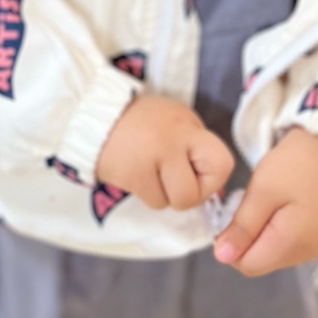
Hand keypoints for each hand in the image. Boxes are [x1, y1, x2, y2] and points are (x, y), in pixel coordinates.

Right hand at [96, 95, 233, 211]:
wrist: (95, 115)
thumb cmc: (143, 120)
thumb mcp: (178, 123)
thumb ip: (197, 151)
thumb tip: (216, 190)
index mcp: (187, 127)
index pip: (222, 164)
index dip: (213, 177)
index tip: (196, 169)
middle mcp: (172, 143)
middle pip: (194, 194)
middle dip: (187, 192)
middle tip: (172, 176)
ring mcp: (150, 161)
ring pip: (173, 202)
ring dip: (165, 193)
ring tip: (151, 170)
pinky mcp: (131, 177)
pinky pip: (153, 202)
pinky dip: (149, 193)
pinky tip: (138, 173)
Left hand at [214, 128, 317, 276]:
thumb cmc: (291, 165)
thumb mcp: (261, 191)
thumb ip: (242, 226)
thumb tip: (222, 257)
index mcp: (294, 241)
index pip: (247, 264)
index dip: (232, 243)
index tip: (234, 213)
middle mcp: (306, 253)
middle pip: (258, 262)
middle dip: (245, 238)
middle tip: (250, 205)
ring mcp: (312, 249)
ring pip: (267, 256)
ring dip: (257, 235)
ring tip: (265, 205)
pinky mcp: (312, 242)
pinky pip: (280, 248)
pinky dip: (270, 232)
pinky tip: (275, 210)